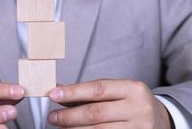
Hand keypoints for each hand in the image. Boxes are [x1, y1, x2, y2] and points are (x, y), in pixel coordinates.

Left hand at [48, 79, 172, 128]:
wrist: (161, 121)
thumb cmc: (132, 103)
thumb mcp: (117, 92)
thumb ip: (91, 92)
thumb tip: (60, 90)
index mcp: (133, 89)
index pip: (98, 89)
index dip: (73, 92)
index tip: (53, 94)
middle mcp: (139, 108)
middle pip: (96, 112)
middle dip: (69, 115)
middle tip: (52, 117)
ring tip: (61, 126)